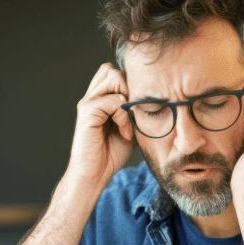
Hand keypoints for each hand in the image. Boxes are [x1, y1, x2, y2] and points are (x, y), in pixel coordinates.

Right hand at [66, 63, 134, 184]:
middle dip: (128, 88)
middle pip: (112, 70)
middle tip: (132, 113)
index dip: (129, 85)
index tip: (137, 111)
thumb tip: (156, 100)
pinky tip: (124, 132)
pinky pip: (113, 100)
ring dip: (126, 98)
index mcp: (99, 99)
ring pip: (113, 77)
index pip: (115, 73)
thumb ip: (135, 111)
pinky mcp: (87, 112)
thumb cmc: (110, 154)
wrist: (95, 174)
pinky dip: (123, 115)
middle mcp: (92, 98)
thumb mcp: (130, 127)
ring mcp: (88, 103)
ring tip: (127, 122)